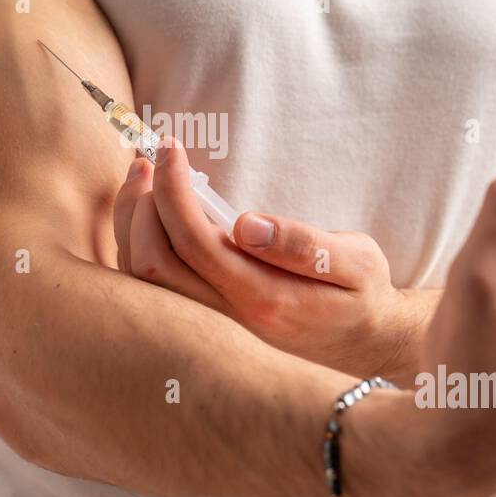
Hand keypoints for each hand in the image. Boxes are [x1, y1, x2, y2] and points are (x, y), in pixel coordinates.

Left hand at [112, 138, 426, 379]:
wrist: (363, 349)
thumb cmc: (360, 297)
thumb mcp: (356, 263)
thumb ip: (304, 245)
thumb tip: (245, 224)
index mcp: (263, 298)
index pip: (194, 242)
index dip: (172, 189)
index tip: (171, 147)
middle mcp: (225, 320)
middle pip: (151, 263)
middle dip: (140, 203)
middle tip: (151, 156)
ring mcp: (209, 326)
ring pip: (142, 280)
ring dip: (131, 222)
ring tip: (142, 174)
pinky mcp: (202, 324)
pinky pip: (149, 288)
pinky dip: (136, 243)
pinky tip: (148, 211)